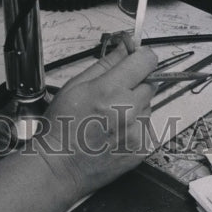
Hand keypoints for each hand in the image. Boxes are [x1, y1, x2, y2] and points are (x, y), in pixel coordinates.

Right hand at [34, 43, 157, 201]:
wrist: (61, 166)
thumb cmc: (63, 125)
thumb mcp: (76, 85)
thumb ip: (106, 64)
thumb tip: (126, 45)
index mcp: (110, 90)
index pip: (146, 61)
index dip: (141, 57)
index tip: (135, 59)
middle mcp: (129, 111)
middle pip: (150, 83)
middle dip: (136, 83)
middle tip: (114, 93)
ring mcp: (138, 132)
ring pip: (148, 105)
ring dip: (135, 105)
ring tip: (111, 116)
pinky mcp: (143, 149)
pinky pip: (146, 126)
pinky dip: (135, 125)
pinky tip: (115, 131)